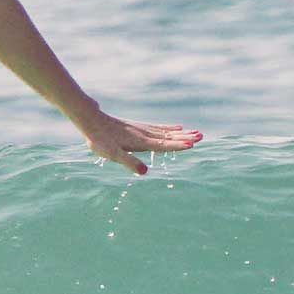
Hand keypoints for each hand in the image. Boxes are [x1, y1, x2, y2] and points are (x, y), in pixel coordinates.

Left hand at [78, 112, 202, 176]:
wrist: (91, 121)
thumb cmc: (101, 140)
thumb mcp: (113, 155)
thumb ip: (129, 162)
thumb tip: (144, 172)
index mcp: (141, 142)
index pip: (163, 145)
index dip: (177, 145)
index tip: (192, 144)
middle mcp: (145, 134)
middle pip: (169, 137)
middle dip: (185, 138)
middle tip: (202, 137)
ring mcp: (143, 129)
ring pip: (166, 131)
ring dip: (182, 133)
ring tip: (196, 132)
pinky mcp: (139, 127)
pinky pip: (159, 127)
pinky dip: (170, 128)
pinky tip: (177, 126)